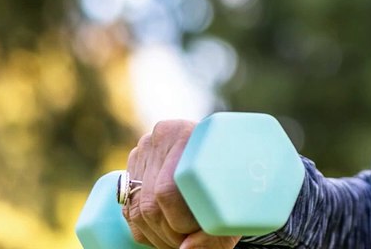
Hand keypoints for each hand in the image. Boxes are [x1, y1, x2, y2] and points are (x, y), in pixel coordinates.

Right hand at [123, 120, 240, 248]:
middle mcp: (159, 139)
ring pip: (137, 209)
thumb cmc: (241, 176)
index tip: (197, 233)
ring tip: (183, 241)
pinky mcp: (133, 171)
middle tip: (191, 243)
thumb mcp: (239, 197)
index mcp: (185, 133)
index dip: (180, 221)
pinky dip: (147, 232)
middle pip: (151, 201)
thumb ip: (217, 230)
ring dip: (159, 236)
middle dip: (170, 233)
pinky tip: (166, 237)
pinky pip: (129, 211)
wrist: (232, 154)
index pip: (167, 189)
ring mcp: (143, 154)